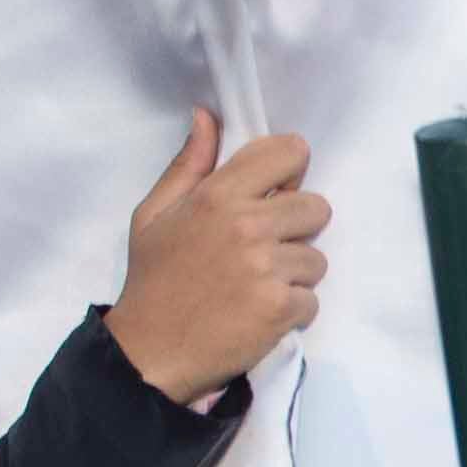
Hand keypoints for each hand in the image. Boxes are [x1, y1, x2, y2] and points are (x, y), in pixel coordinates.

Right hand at [108, 110, 326, 403]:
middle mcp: (247, 226)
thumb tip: (207, 116)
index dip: (290, 171)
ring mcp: (267, 268)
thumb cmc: (153, 280)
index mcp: (217, 196)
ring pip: (317, 258)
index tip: (278, 190)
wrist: (149, 351)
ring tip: (256, 287)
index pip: (287, 154)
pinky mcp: (281, 308)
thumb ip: (188, 165)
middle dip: (297, 228)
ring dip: (294, 275)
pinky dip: (292, 311)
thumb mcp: (155, 214)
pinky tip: (259, 315)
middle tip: (265, 249)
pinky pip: (313, 300)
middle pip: (316, 207)